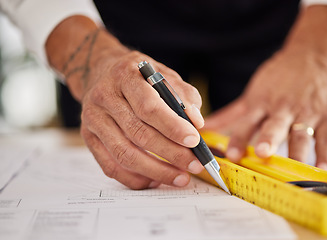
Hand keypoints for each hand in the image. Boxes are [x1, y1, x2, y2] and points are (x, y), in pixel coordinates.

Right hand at [46, 16, 204, 188]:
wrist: (101, 72)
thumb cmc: (138, 77)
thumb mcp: (163, 74)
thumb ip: (183, 95)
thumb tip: (196, 123)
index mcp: (125, 76)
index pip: (149, 107)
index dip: (173, 127)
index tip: (194, 141)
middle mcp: (104, 97)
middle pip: (138, 133)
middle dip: (171, 153)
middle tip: (195, 164)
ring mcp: (93, 119)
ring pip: (124, 154)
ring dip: (156, 171)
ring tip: (181, 177)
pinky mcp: (88, 138)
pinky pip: (111, 167)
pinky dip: (136, 178)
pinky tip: (156, 180)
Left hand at [205, 47, 326, 168]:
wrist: (313, 54)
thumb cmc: (280, 76)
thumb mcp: (253, 93)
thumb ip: (230, 114)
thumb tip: (205, 128)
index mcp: (262, 103)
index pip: (247, 123)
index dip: (239, 139)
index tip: (232, 155)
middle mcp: (283, 108)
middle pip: (274, 126)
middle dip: (268, 139)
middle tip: (262, 153)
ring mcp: (307, 113)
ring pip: (301, 134)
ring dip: (297, 150)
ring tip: (294, 167)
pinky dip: (326, 154)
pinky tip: (323, 169)